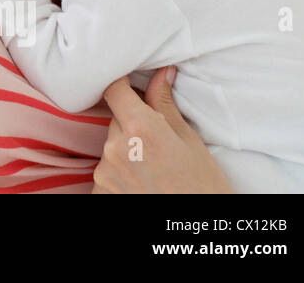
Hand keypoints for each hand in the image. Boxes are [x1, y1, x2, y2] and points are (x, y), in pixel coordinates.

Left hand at [92, 66, 233, 192]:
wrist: (198, 231)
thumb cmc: (203, 187)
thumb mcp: (190, 143)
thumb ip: (165, 105)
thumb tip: (161, 72)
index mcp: (141, 129)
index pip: (113, 89)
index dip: (120, 83)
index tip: (128, 83)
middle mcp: (116, 148)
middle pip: (115, 120)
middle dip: (131, 124)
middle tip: (157, 140)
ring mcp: (105, 172)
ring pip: (110, 146)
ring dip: (125, 150)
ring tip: (154, 168)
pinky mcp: (100, 191)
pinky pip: (106, 170)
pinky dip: (120, 173)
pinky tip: (143, 183)